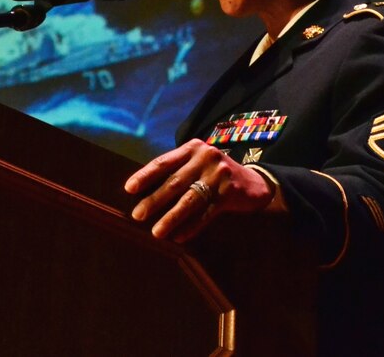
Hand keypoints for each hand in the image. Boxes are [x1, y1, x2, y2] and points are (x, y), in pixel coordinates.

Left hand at [124, 139, 277, 241]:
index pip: (164, 162)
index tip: (129, 189)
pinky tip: (179, 237)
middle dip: (154, 200)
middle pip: (174, 182)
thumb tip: (144, 192)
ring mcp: (219, 175)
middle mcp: (206, 157)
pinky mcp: (230, 193)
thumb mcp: (197, 163)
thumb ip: (177, 170)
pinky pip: (206, 213)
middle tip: (137, 215)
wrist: (254, 182)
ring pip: (190, 199)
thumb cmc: (215, 174)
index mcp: (193, 148)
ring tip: (156, 231)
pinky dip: (191, 226)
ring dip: (171, 217)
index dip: (145, 175)